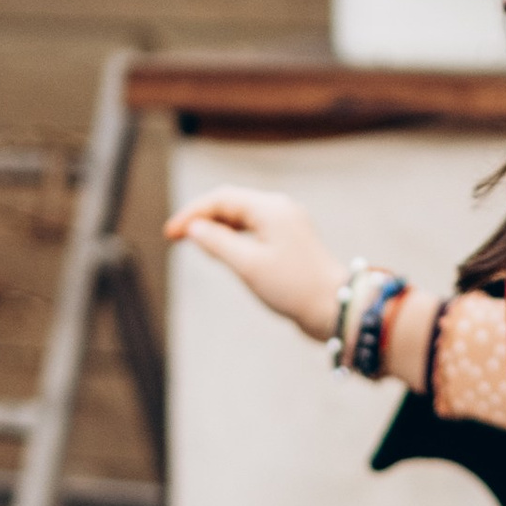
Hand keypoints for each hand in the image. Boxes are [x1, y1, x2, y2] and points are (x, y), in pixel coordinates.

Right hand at [164, 188, 346, 341]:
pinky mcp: (291, 240)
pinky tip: (224, 250)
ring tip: (196, 244)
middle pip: (231, 203)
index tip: (170, 234)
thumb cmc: (293, 287)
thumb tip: (194, 228)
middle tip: (176, 237)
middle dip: (202, 217)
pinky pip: (256, 229)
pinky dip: (235, 236)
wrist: (335, 306)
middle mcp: (280, 208)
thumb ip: (218, 243)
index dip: (192, 213)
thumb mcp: (248, 265)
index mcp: (270, 208)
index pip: (221, 199)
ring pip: (243, 216)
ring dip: (218, 226)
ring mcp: (288, 223)